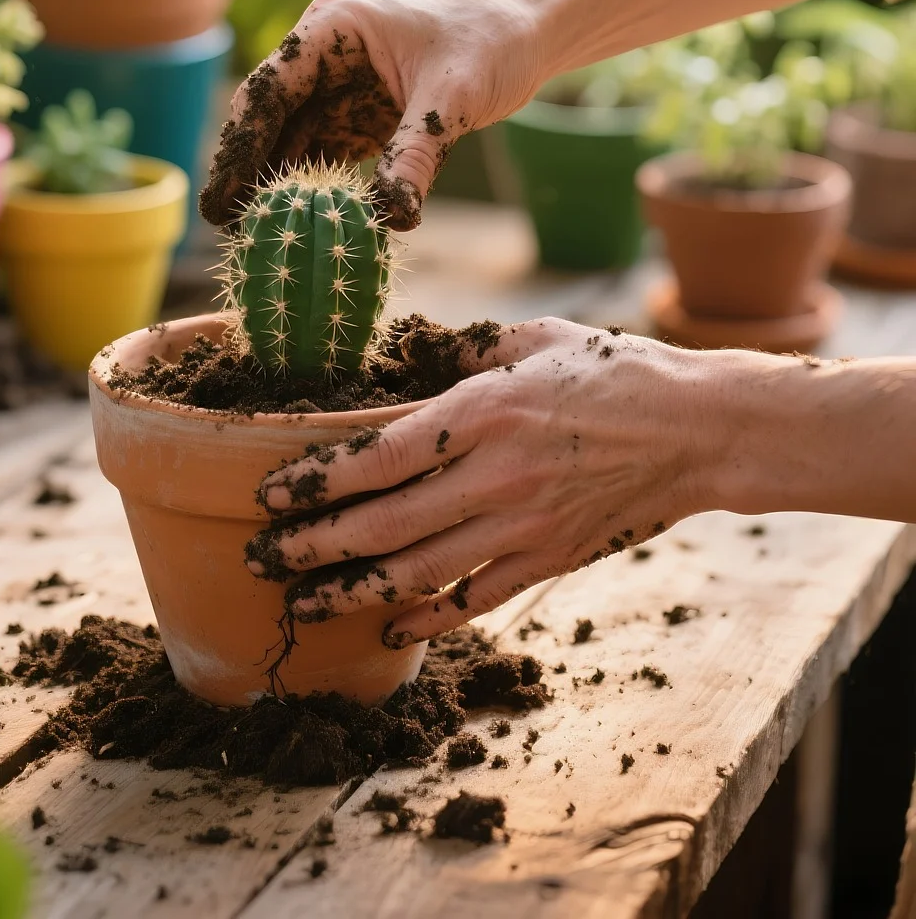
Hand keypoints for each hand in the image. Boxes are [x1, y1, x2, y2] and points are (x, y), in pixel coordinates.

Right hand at [198, 0, 544, 229]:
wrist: (527, 33)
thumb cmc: (492, 44)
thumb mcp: (453, 100)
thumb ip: (416, 156)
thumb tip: (392, 220)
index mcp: (332, 29)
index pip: (269, 90)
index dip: (240, 144)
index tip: (221, 196)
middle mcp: (323, 56)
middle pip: (267, 118)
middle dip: (244, 168)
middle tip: (222, 225)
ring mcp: (336, 86)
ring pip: (288, 141)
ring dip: (273, 184)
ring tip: (253, 235)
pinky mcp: (356, 115)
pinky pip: (321, 155)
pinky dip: (309, 189)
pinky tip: (295, 227)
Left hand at [244, 319, 729, 646]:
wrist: (701, 428)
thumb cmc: (617, 371)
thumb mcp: (535, 337)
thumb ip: (463, 346)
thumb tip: (405, 351)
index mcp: (482, 411)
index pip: (376, 457)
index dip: (314, 483)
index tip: (269, 497)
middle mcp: (494, 475)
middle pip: (382, 524)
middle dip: (312, 546)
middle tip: (262, 558)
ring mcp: (523, 525)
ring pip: (420, 572)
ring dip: (353, 591)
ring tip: (304, 602)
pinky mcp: (550, 558)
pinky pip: (477, 597)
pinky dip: (430, 616)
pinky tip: (391, 625)